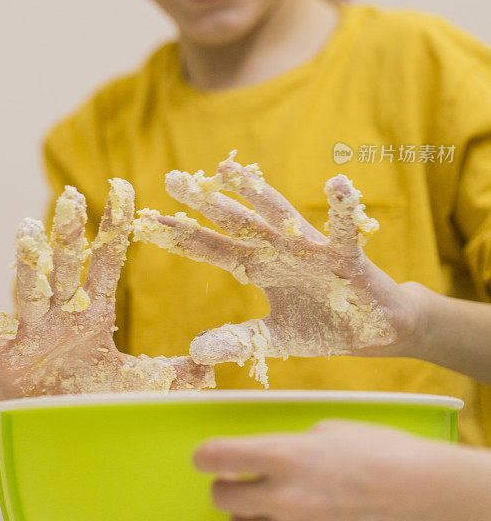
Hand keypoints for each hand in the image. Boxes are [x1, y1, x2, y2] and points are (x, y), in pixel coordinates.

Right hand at [0, 179, 213, 397]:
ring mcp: (34, 328)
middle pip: (66, 265)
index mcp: (94, 310)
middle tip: (70, 196)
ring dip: (30, 261)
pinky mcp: (7, 352)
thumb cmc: (93, 394)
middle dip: (68, 232)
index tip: (123, 188)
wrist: (54, 426)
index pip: (106, 261)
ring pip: (32, 289)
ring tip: (27, 230)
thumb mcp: (137, 384)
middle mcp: (63, 311)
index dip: (113, 227)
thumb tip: (212, 367)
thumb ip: (172, 374)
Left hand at [132, 152, 422, 383]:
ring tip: (230, 171)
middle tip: (173, 179)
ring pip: (280, 215)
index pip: (212, 248)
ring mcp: (311, 248)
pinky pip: (344, 229)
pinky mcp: (346, 255)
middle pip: (236, 222)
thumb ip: (238, 340)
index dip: (181, 236)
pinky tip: (337, 184)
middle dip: (206, 202)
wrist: (372, 329)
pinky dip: (344, 207)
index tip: (148, 221)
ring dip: (256, 192)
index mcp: (258, 266)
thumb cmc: (322, 325)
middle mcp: (279, 249)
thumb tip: (194, 349)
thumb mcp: (274, 339)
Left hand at [193, 420, 453, 520]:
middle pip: (221, 498)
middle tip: (238, 477)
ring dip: (245, 515)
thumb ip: (287, 447)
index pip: (215, 457)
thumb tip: (265, 458)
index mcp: (283, 455)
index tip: (207, 456)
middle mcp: (282, 497)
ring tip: (264, 503)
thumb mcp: (325, 431)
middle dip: (224, 485)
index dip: (205, 455)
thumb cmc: (377, 450)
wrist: (420, 493)